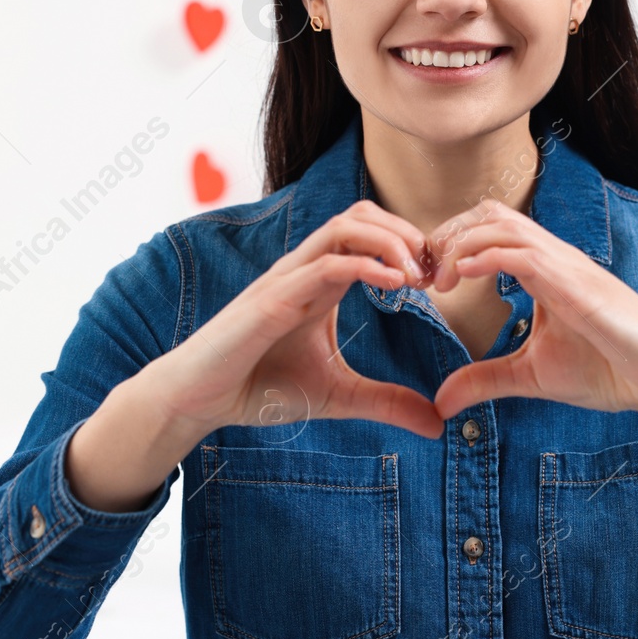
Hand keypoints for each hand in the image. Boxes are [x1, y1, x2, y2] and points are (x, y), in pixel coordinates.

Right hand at [153, 200, 444, 439]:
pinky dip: (364, 266)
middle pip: (361, 215)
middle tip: (435, 272)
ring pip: (344, 226)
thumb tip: (438, 423)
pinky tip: (395, 286)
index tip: (438, 281)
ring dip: (390, 242)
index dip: (411, 246)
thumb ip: (387, 402)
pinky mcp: (272, 299)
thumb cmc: (259, 387)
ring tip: (418, 274)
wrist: (199, 401)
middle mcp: (305, 269)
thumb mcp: (338, 396)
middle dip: (406, 234)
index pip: (370, 233)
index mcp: (320, 281)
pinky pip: (323, 264)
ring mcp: (287, 279)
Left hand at [426, 198, 637, 427]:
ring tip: (436, 280)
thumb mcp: (532, 376)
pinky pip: (525, 254)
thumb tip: (439, 401)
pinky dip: (486, 256)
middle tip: (421, 276)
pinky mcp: (578, 286)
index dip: (449, 244)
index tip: (423, 280)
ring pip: (503, 224)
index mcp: (545, 270)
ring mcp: (568, 267)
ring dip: (460, 244)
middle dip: (447, 235)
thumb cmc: (610, 371)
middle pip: (490, 213)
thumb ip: (485, 379)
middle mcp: (555, 258)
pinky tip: (461, 278)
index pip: (489, 229)